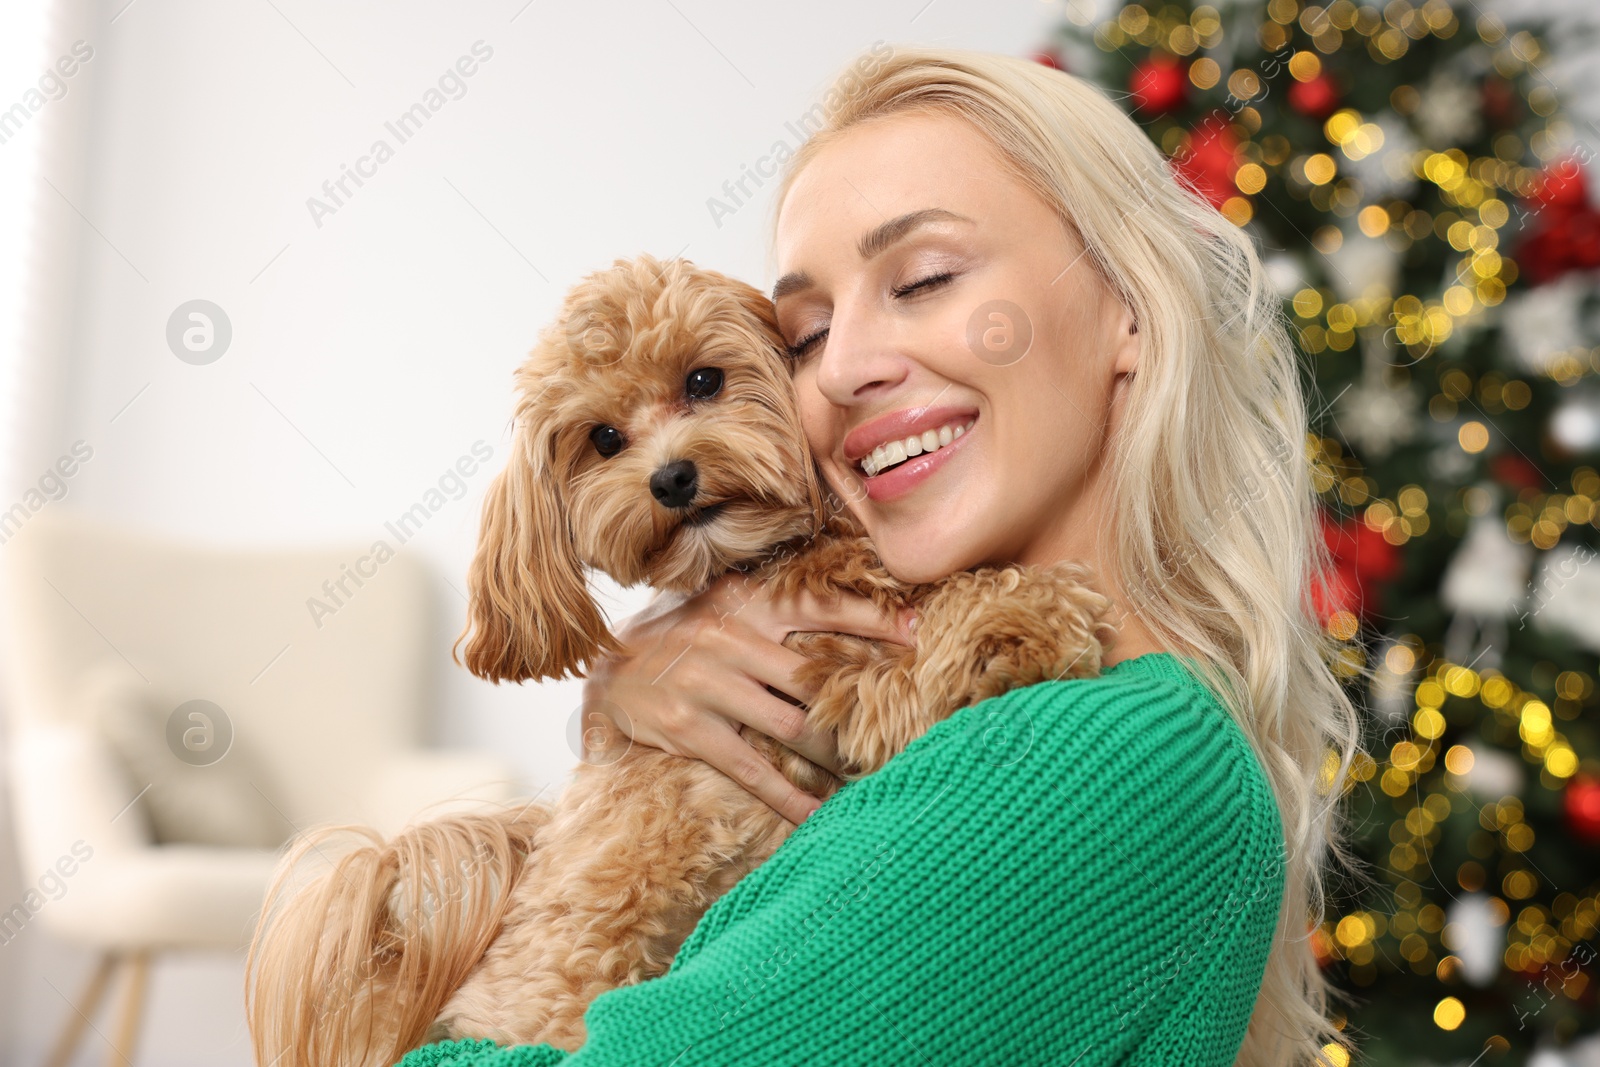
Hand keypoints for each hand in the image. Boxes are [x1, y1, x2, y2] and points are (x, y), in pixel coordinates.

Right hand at [580, 573, 915, 824]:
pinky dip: (789, 798)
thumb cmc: (678, 638)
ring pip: (793, 727)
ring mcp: (707, 683)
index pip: (820, 606)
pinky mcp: (688, 728)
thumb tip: (843, 628)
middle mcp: (729, 638)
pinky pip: (752, 769)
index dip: (874, 619)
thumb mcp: (722, 608)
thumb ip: (772, 615)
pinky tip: (818, 817)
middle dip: (861, 706)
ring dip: (836, 757)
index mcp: (744, 602)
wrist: (605, 671)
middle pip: (816, 676)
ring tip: (871, 775)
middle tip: (904, 727)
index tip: (920, 631)